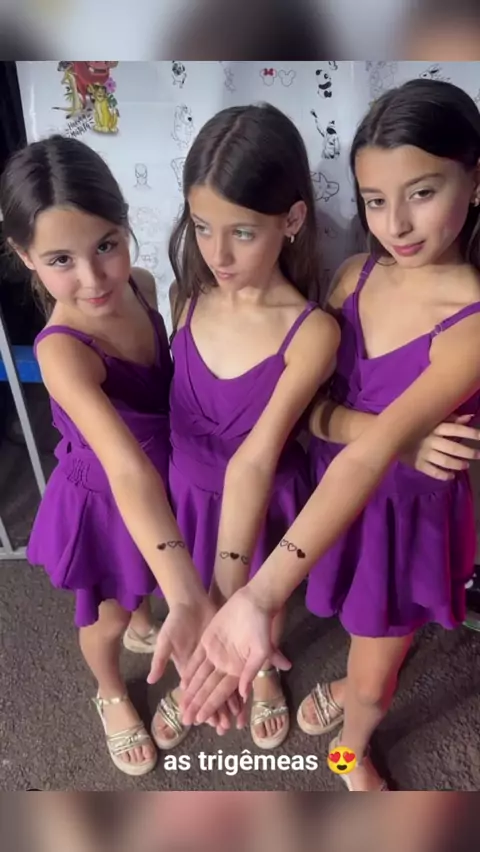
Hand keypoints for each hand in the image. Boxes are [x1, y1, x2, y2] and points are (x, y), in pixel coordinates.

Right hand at [147, 597, 244, 731]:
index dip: (196, 706)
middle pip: (209, 692)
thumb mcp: (165, 640)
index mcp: (185, 668)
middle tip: (222, 728)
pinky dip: (238, 682)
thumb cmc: (175, 622)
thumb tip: (150, 681)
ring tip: (235, 719)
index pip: (193, 693)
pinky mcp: (224, 649)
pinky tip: (244, 696)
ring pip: (222, 684)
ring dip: (227, 701)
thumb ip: (159, 660)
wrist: (191, 602)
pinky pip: (233, 668)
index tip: (199, 722)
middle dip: (214, 710)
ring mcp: (214, 659)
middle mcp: (201, 667)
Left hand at [180, 585, 290, 724]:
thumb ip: (251, 671)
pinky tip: (182, 683)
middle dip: (198, 705)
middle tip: (187, 721)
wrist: (253, 602)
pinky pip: (196, 660)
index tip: (201, 720)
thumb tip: (244, 693)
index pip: (221, 693)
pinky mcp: (208, 642)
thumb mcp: (262, 649)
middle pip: (208, 689)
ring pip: (200, 677)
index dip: (211, 706)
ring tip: (182, 707)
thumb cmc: (261, 626)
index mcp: (238, 671)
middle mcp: (225, 666)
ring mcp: (215, 654)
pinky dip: (189, 671)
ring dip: (191, 692)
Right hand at [403, 414, 479, 479]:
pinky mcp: (417, 463)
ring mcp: (424, 453)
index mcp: (435, 427)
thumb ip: (452, 419)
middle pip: (453, 448)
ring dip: (457, 464)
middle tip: (478, 455)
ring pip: (444, 461)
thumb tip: (470, 417)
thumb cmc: (417, 425)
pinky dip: (443, 475)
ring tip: (465, 465)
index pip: (456, 430)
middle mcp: (431, 440)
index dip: (470, 433)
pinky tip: (451, 476)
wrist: (390, 434)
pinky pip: (432, 471)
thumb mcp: (433, 419)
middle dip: (468, 452)